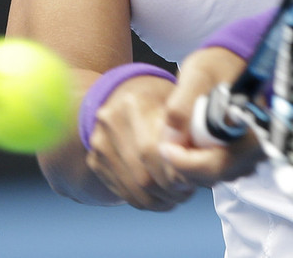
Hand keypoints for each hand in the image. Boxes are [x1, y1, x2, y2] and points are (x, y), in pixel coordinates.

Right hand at [85, 74, 194, 210]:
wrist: (123, 91)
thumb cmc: (157, 97)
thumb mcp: (175, 100)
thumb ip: (185, 128)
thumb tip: (196, 161)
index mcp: (134, 103)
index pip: (152, 151)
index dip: (174, 172)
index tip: (192, 181)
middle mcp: (111, 122)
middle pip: (143, 175)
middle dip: (169, 191)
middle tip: (187, 193)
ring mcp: (99, 143)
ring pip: (134, 189)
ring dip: (159, 201)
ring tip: (176, 197)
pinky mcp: (95, 160)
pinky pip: (123, 192)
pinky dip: (144, 201)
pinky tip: (160, 197)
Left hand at [160, 47, 264, 185]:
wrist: (230, 63)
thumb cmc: (217, 65)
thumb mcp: (197, 75)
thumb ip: (182, 104)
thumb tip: (171, 138)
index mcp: (252, 126)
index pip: (216, 163)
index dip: (185, 162)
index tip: (164, 147)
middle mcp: (256, 147)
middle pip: (214, 174)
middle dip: (184, 165)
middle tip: (165, 144)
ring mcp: (249, 155)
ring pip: (213, 176)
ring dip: (189, 166)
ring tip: (176, 140)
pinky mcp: (241, 157)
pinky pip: (215, 172)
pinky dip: (196, 163)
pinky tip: (187, 143)